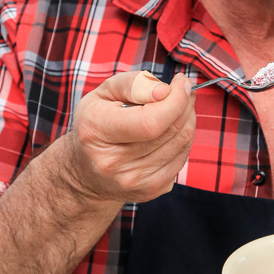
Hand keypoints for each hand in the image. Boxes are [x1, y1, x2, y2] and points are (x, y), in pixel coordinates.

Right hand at [66, 70, 195, 203]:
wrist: (85, 172)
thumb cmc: (97, 123)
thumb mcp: (104, 93)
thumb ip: (134, 84)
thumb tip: (165, 91)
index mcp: (97, 131)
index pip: (151, 121)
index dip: (175, 99)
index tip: (181, 82)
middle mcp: (113, 162)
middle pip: (170, 130)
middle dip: (185, 104)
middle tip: (184, 90)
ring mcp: (133, 180)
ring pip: (181, 143)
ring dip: (188, 119)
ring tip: (179, 106)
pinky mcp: (150, 190)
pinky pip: (181, 159)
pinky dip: (183, 139)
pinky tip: (172, 129)